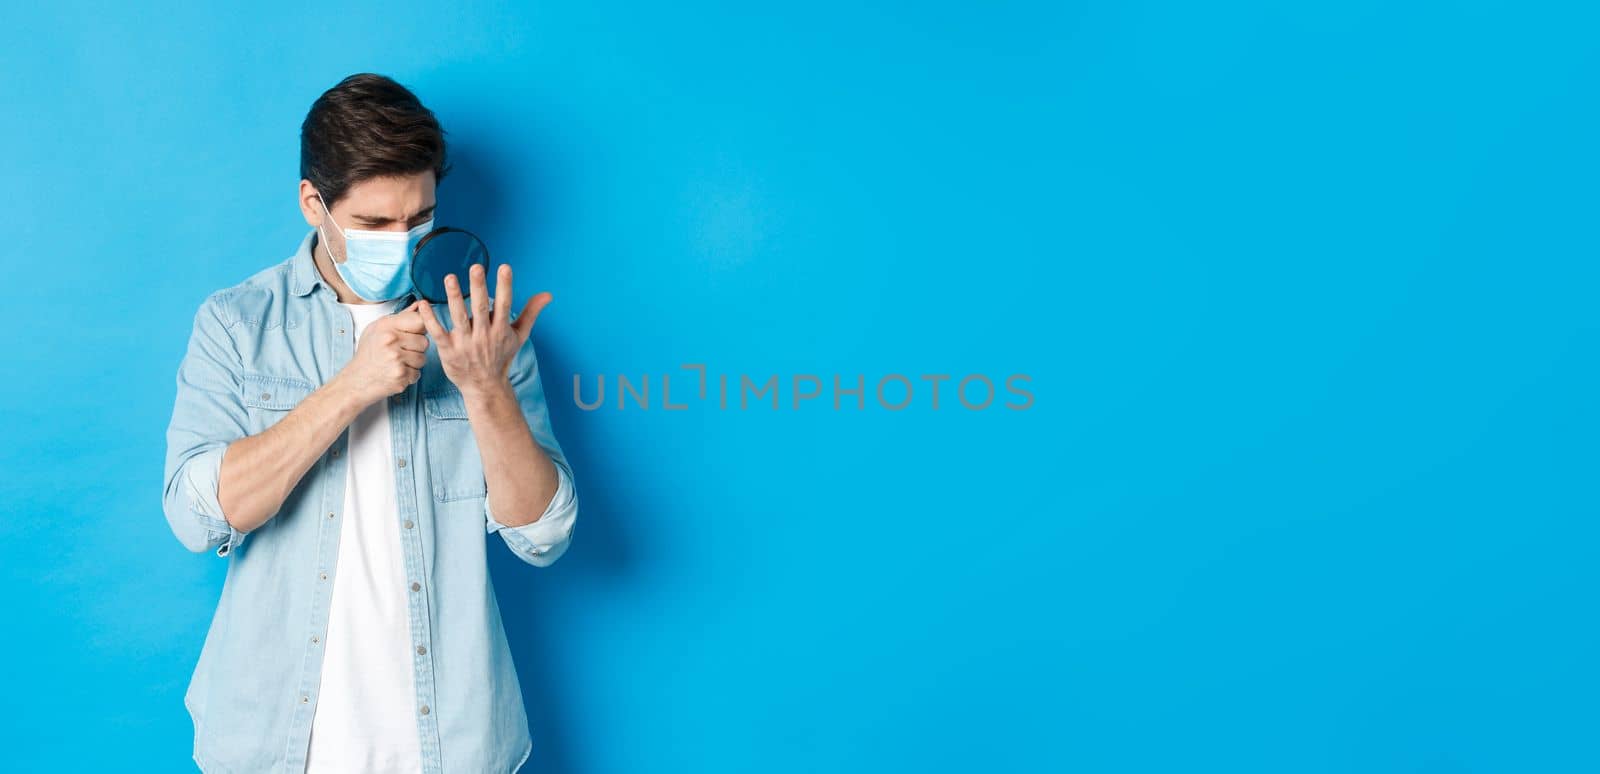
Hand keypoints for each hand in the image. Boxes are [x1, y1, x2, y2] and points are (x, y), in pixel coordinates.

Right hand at [336, 300, 429, 405]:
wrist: (355, 380)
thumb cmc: (368, 353)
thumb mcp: (377, 329)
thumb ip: (400, 317)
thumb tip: (420, 304)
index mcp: (386, 326)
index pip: (420, 321)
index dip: (419, 328)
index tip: (412, 333)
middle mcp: (391, 340)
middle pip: (424, 341)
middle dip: (416, 348)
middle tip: (400, 352)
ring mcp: (396, 358)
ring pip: (423, 358)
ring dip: (413, 363)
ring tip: (397, 362)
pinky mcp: (400, 375)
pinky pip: (418, 373)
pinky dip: (409, 375)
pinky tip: (395, 373)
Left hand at [416, 262, 551, 398]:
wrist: (485, 386)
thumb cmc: (501, 357)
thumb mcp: (519, 335)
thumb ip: (531, 312)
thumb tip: (547, 294)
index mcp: (501, 330)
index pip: (504, 304)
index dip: (505, 286)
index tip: (505, 267)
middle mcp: (484, 335)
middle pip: (481, 308)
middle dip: (479, 287)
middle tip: (476, 267)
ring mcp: (465, 343)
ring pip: (459, 317)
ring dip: (454, 297)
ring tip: (450, 277)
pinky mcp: (448, 350)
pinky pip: (438, 332)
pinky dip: (430, 318)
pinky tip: (423, 303)